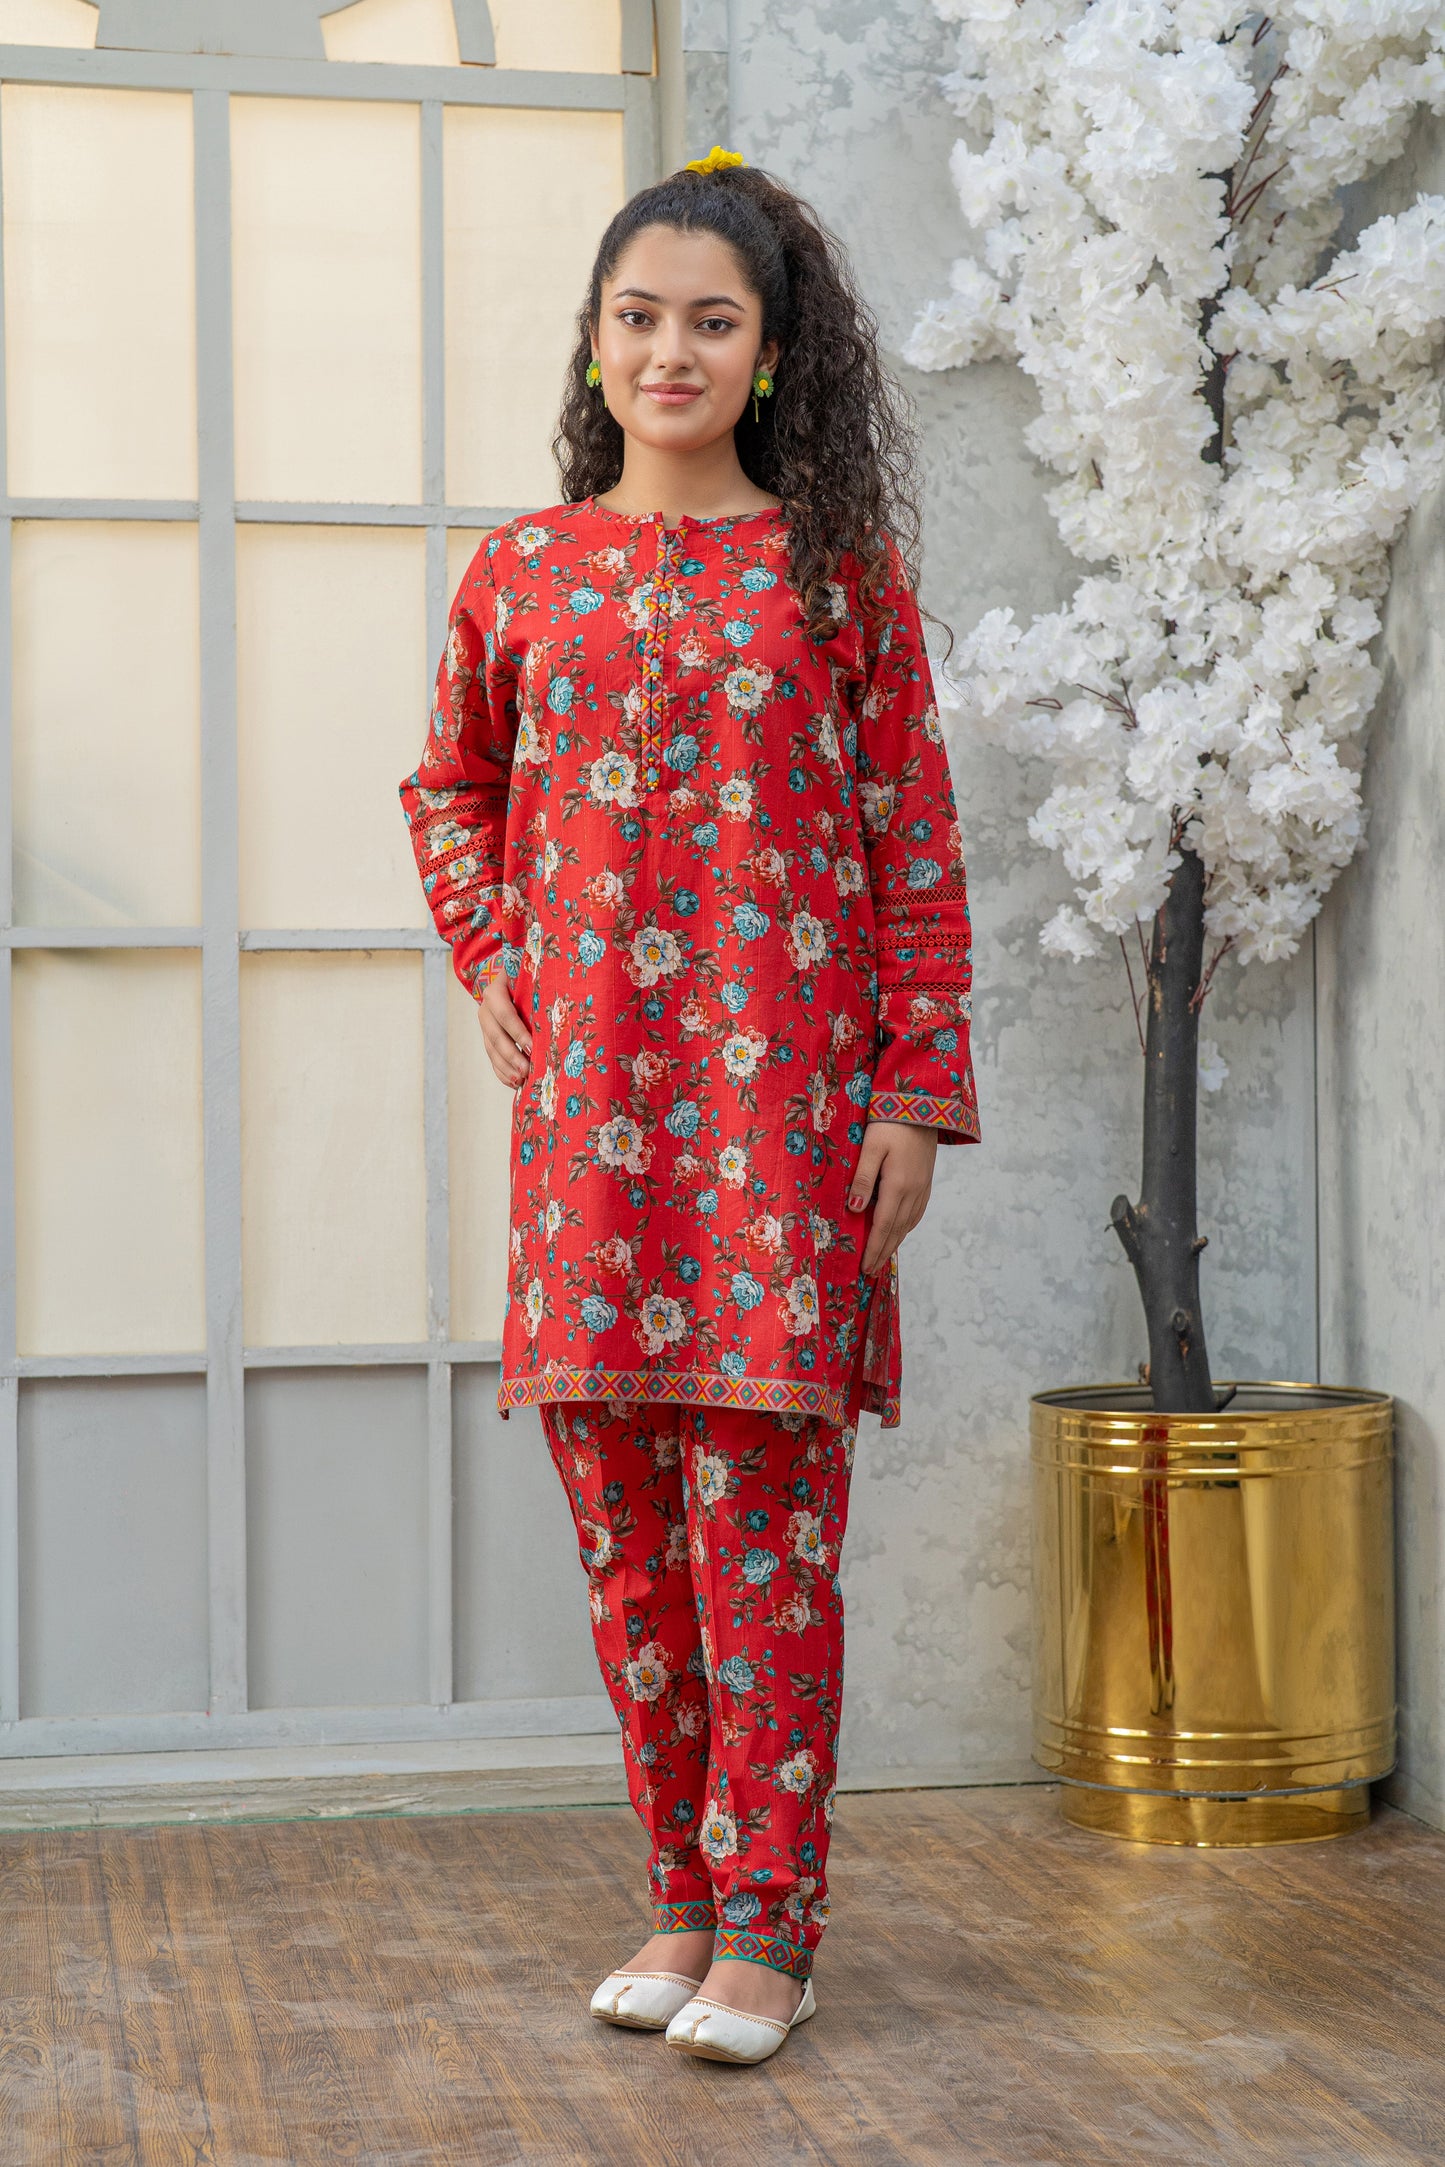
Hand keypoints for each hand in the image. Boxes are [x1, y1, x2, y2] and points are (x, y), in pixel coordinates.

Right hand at [479, 968, 531, 1087]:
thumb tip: (560, 1007)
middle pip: (496, 1036)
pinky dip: (502, 1072)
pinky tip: (514, 1083)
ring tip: (521, 1080)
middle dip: (512, 1055)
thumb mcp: (529, 979)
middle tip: (527, 1070)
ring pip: (492, 1050)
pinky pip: (492, 1058)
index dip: (518, 1032)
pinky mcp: (487, 1039)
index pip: (505, 1015)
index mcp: (494, 992)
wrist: (511, 980)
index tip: (533, 1047)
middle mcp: (485, 1010)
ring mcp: (485, 1026)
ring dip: (506, 1068)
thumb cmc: (528, 980)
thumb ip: (538, 988)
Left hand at [848, 1120, 937, 1275]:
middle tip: (871, 1271)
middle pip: (896, 1230)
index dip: (873, 1248)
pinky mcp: (927, 1181)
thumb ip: (863, 1178)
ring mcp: (923, 1187)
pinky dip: (907, 1227)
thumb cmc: (891, 1123)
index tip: (864, 1266)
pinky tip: (900, 1231)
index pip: (882, 1226)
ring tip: (883, 1257)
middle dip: (883, 1252)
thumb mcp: (871, 1147)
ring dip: (895, 1243)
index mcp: (897, 1185)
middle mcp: (913, 1191)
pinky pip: (917, 1212)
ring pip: (908, 1223)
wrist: (923, 1105)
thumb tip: (855, 1208)